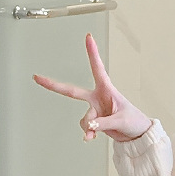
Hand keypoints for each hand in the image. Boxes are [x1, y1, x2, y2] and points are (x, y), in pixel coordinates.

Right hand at [32, 33, 152, 141]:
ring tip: (99, 130)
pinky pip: (86, 127)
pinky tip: (91, 138)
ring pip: (84, 118)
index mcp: (107, 89)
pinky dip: (88, 133)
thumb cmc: (134, 121)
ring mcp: (95, 109)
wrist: (137, 135)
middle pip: (72, 91)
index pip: (97, 68)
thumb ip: (103, 123)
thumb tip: (89, 125)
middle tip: (37, 77)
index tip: (88, 37)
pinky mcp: (94, 120)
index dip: (92, 53)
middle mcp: (98, 97)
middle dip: (54, 85)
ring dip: (89, 126)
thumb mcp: (121, 120)